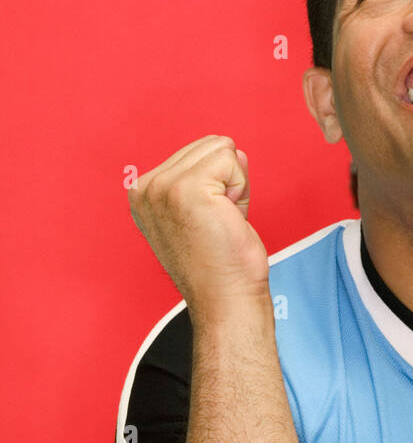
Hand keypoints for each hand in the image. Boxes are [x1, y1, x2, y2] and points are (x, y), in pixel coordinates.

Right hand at [129, 135, 269, 323]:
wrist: (224, 298)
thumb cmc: (219, 259)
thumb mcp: (202, 206)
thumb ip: (209, 173)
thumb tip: (231, 146)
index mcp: (142, 192)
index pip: (196, 150)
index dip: (216, 181)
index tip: (208, 218)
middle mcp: (145, 188)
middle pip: (210, 144)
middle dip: (227, 179)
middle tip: (219, 220)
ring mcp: (162, 188)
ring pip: (222, 148)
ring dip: (234, 184)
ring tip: (222, 220)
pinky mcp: (186, 190)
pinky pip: (231, 160)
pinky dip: (241, 188)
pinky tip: (228, 218)